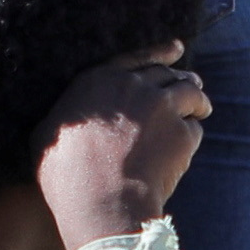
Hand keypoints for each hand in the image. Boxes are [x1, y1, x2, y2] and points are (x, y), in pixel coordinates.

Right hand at [35, 49, 212, 242]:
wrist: (100, 200)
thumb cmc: (64, 174)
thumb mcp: (46, 134)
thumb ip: (63, 115)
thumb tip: (62, 118)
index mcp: (100, 80)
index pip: (137, 57)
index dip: (160, 51)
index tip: (178, 48)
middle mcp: (134, 86)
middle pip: (167, 74)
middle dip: (182, 75)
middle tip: (195, 81)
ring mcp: (162, 107)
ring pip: (190, 93)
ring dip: (198, 99)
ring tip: (203, 107)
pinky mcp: (182, 134)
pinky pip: (194, 129)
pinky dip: (192, 134)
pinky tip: (188, 143)